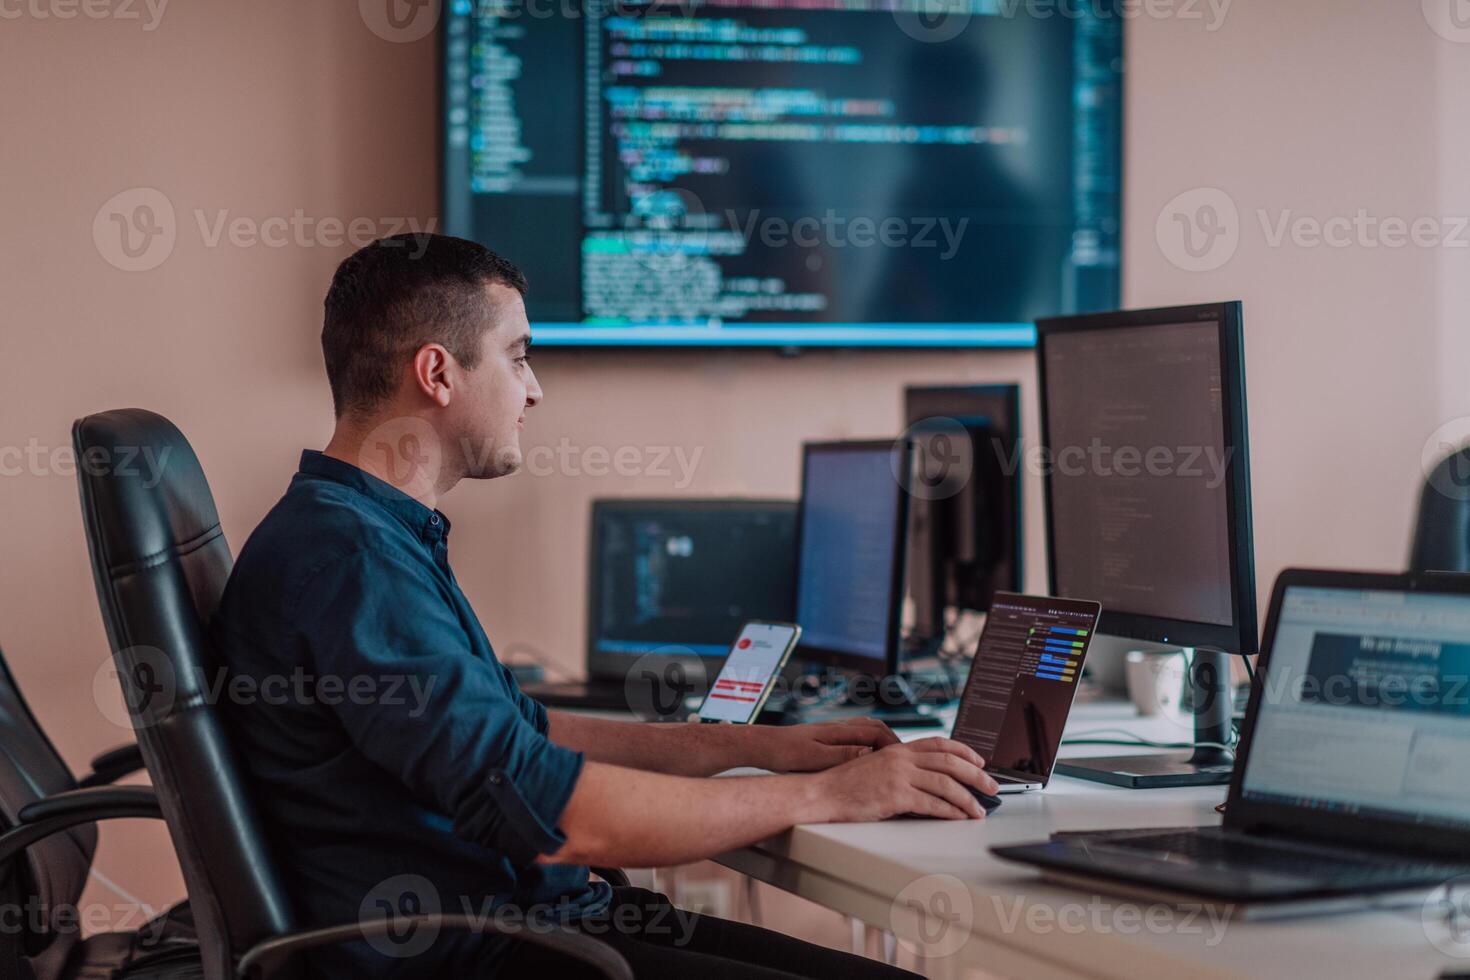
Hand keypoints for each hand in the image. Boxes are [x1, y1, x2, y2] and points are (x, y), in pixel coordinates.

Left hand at [754, 718, 900, 772]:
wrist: (764, 745)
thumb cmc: (786, 752)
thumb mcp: (814, 757)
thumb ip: (842, 755)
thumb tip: (870, 754)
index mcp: (840, 730)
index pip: (878, 733)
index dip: (895, 747)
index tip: (907, 761)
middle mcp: (841, 726)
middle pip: (878, 729)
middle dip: (894, 743)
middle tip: (908, 761)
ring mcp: (836, 730)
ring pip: (869, 731)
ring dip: (884, 743)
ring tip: (895, 761)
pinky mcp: (830, 737)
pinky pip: (859, 737)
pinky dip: (872, 745)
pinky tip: (872, 760)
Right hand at [810, 738, 999, 821]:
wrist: (821, 794)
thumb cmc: (846, 786)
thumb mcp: (877, 768)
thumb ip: (902, 769)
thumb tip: (930, 782)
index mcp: (898, 749)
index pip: (940, 743)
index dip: (965, 751)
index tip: (980, 762)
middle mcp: (901, 758)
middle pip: (950, 762)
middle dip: (976, 775)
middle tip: (992, 787)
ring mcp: (898, 776)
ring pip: (945, 784)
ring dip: (968, 799)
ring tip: (979, 810)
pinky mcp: (895, 796)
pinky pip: (932, 804)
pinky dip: (951, 812)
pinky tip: (959, 818)